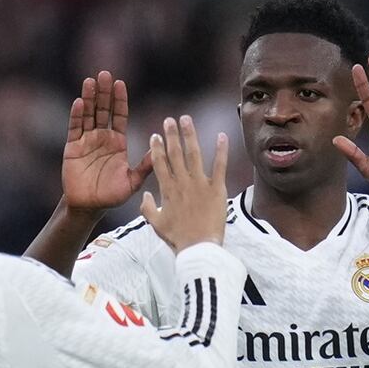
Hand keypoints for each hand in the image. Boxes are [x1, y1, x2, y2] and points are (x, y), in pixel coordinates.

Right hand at [62, 71, 153, 212]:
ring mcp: (86, 141)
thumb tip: (160, 150)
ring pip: (88, 114)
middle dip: (104, 92)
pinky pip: (74, 128)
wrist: (89, 207)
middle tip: (105, 74)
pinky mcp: (72, 147)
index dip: (119, 100)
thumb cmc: (111, 196)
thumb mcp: (132, 181)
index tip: (120, 83)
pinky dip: (76, 115)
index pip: (119, 115)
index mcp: (117, 142)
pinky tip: (79, 102)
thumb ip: (145, 166)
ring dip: (88, 98)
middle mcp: (101, 137)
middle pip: (103, 109)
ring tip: (90, 81)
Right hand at [141, 115, 228, 252]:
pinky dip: (221, 150)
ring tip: (186, 120)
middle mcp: (182, 183)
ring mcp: (200, 184)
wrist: (198, 247)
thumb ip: (148, 208)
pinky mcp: (217, 188)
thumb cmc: (178, 238)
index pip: (159, 163)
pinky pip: (219, 165)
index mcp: (167, 190)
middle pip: (175, 153)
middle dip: (171, 134)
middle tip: (169, 120)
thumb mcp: (157, 224)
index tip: (155, 135)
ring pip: (194, 154)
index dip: (157, 148)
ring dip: (190, 135)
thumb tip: (147, 194)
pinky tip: (222, 135)